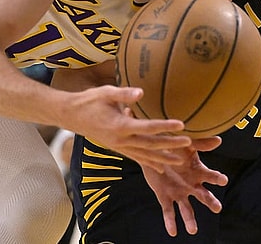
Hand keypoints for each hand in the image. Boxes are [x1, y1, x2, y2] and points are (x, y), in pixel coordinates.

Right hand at [63, 85, 194, 169]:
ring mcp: (119, 146)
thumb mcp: (106, 92)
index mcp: (120, 125)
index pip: (147, 127)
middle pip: (150, 144)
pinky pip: (137, 158)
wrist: (71, 115)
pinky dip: (150, 163)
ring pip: (145, 155)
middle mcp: (121, 140)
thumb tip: (141, 92)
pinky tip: (162, 168)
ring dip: (163, 158)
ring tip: (181, 160)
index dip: (165, 127)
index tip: (181, 125)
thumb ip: (124, 93)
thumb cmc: (90, 100)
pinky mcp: (117, 148)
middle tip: (188, 143)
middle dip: (170, 144)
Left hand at [143, 139, 227, 235]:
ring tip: (193, 231)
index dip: (216, 178)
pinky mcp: (165, 197)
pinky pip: (169, 211)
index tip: (223, 180)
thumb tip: (219, 140)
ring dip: (190, 220)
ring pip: (187, 209)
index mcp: (198, 171)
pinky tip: (173, 232)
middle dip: (210, 202)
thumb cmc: (173, 145)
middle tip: (217, 208)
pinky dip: (170, 222)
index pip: (210, 176)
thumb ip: (201, 143)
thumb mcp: (186, 144)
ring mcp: (179, 192)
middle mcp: (191, 185)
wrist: (152, 151)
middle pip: (203, 196)